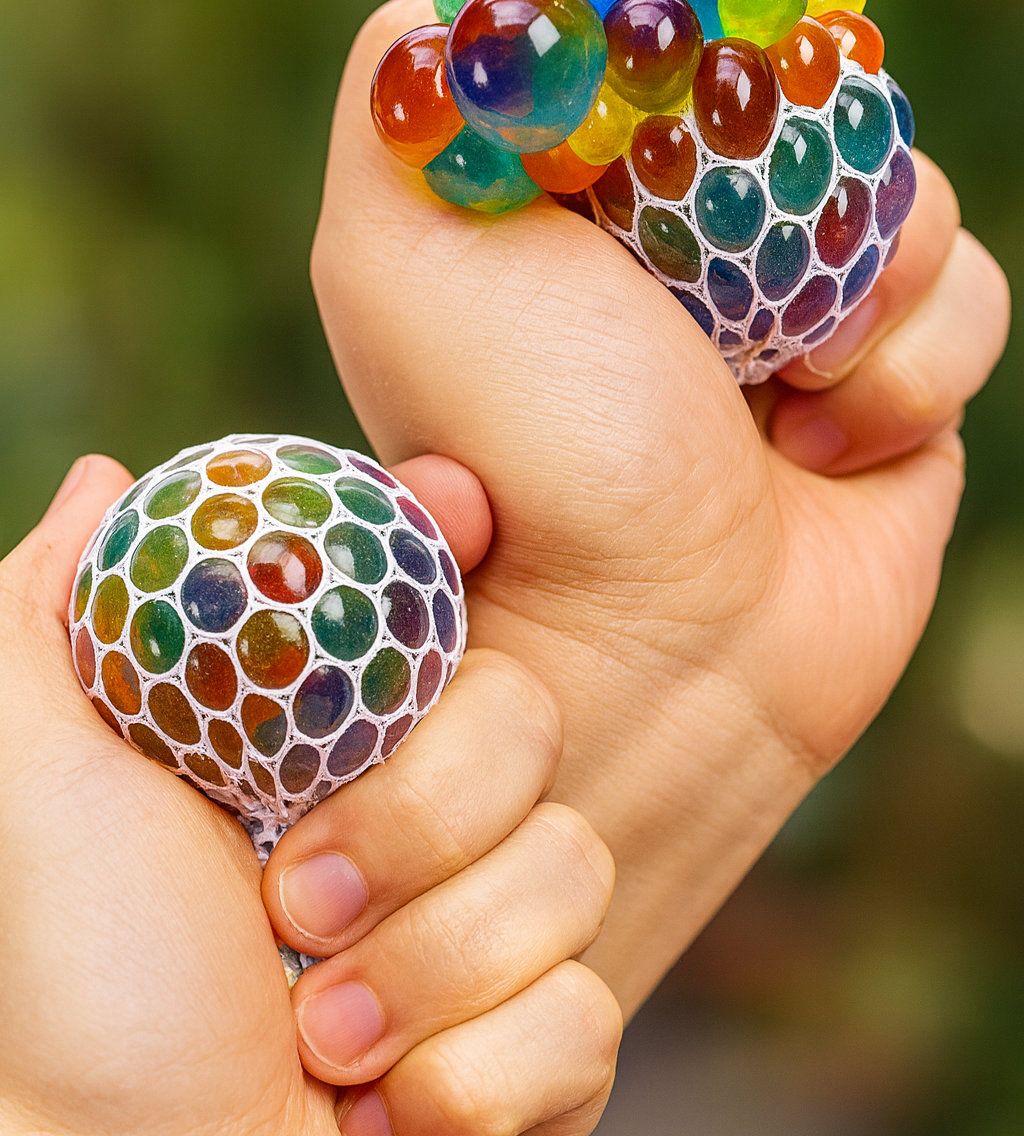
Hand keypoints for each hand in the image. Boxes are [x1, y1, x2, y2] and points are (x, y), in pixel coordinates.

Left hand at [0, 454, 617, 1135]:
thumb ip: (48, 614)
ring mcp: (489, 935)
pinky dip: (474, 1080)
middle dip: (413, 828)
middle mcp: (422, 821)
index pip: (450, 607)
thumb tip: (108, 478)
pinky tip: (386, 1112)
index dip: (462, 556)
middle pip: (531, 727)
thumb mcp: (35, 775)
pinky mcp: (537, 1054)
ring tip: (315, 1036)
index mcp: (334, 740)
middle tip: (293, 906)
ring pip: (571, 869)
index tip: (453, 515)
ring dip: (424, 975)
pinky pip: (586, 1018)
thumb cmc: (66, 986)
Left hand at [311, 0, 1009, 1018]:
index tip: (696, 81)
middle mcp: (678, 233)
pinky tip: (826, 443)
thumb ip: (407, 90)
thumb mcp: (399, 249)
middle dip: (787, 159)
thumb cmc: (525, 450)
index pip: (661, 18)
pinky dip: (912, 361)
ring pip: (898, 173)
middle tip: (726, 263)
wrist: (658, 653)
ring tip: (773, 384)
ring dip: (856, 274)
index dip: (696, 22)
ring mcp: (791, 298)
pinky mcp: (890, 368)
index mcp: (567, 183)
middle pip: (798, 80)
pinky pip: (966, 285)